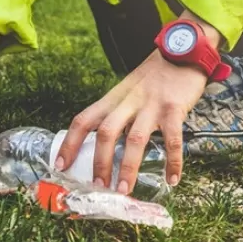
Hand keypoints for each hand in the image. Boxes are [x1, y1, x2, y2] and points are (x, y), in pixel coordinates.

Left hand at [55, 11, 221, 193]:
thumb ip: (117, 113)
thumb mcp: (127, 90)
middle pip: (106, 132)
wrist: (182, 51)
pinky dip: (173, 162)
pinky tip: (172, 179)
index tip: (60, 165)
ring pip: (134, 139)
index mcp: (113, 98)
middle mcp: (128, 102)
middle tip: (98, 186)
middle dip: (99, 161)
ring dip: (128, 167)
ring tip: (125, 189)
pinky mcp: (174, 109)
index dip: (69, 143)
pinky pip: (172, 140)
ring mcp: (151, 106)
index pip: (83, 120)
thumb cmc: (154, 76)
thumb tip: (104, 146)